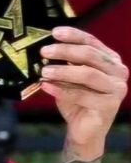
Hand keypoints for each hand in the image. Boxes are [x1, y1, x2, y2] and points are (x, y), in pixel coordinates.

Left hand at [39, 27, 127, 154]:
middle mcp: (118, 72)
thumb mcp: (68, 79)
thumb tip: (46, 50)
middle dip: (65, 51)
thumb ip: (64, 64)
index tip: (54, 32)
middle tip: (44, 51)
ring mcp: (117, 89)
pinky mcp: (109, 105)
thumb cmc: (76, 101)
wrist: (83, 129)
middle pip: (90, 56)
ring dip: (63, 71)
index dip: (73, 35)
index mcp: (110, 60)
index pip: (91, 42)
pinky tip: (46, 86)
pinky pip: (82, 95)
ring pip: (88, 74)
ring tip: (44, 71)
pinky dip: (62, 90)